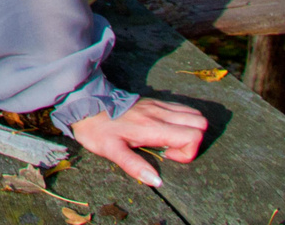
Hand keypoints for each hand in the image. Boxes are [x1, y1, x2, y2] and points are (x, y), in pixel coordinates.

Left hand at [71, 97, 207, 186]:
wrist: (84, 103)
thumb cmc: (96, 129)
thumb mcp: (111, 151)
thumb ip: (134, 165)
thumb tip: (156, 181)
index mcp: (152, 127)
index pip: (193, 135)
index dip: (188, 152)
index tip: (169, 157)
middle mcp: (159, 113)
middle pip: (200, 122)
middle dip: (194, 141)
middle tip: (171, 150)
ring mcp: (157, 105)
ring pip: (193, 113)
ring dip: (189, 129)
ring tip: (168, 140)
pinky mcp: (153, 101)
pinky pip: (181, 107)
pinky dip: (182, 120)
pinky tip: (164, 130)